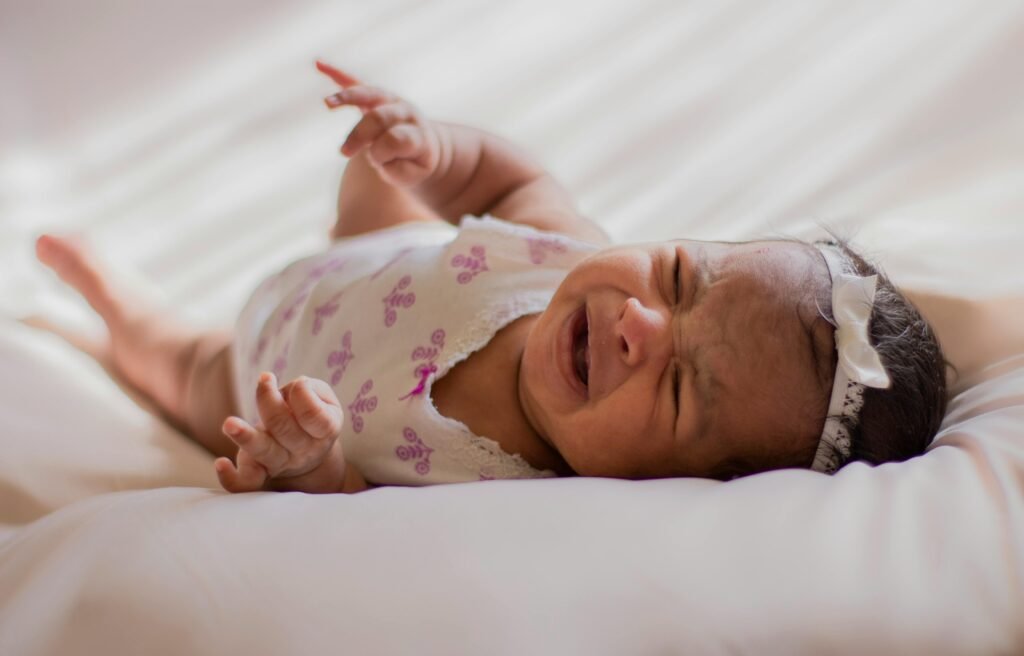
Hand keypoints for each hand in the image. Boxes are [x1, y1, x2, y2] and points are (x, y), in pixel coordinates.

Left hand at [215, 372, 346, 493]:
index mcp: (323, 432)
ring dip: (245, 437)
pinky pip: (244, 484)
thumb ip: (310, 389)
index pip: (313, 416)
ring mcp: (278, 463)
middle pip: (283, 428)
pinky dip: (230, 478)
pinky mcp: (256, 471)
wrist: (307, 453)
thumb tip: (296, 387)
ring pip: (262, 452)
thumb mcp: (322, 398)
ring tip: (229, 423)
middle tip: (265, 379)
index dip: (303, 395)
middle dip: (270, 401)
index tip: (299, 384)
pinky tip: (220, 463)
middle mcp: (302, 451)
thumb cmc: (312, 415)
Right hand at [317, 60, 440, 187]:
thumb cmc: (414, 163)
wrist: (427, 147)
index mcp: (419, 132)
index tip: (380, 166)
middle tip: (344, 153)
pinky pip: (355, 81)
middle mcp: (406, 112)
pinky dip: (337, 73)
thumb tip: (373, 153)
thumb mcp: (412, 174)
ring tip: (328, 103)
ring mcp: (391, 101)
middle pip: (379, 117)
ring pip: (369, 94)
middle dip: (359, 135)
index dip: (384, 154)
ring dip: (347, 97)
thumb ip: (396, 168)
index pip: (397, 139)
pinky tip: (318, 63)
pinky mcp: (375, 96)